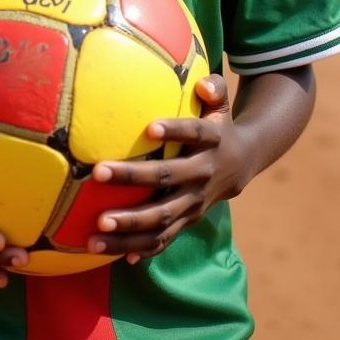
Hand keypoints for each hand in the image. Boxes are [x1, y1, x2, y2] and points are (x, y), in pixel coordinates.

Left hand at [86, 75, 251, 262]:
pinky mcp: (187, 221)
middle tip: (97, 172)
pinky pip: (163, 239)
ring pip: (162, 218)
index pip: (195, 133)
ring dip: (129, 225)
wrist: (243, 164)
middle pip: (167, 177)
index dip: (175, 131)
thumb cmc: (219, 126)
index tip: (149, 127)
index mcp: (212, 142)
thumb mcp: (221, 105)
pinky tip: (113, 254)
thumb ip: (214, 89)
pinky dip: (141, 249)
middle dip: (132, 177)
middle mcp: (203, 175)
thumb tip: (203, 84)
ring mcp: (195, 203)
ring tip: (95, 229)